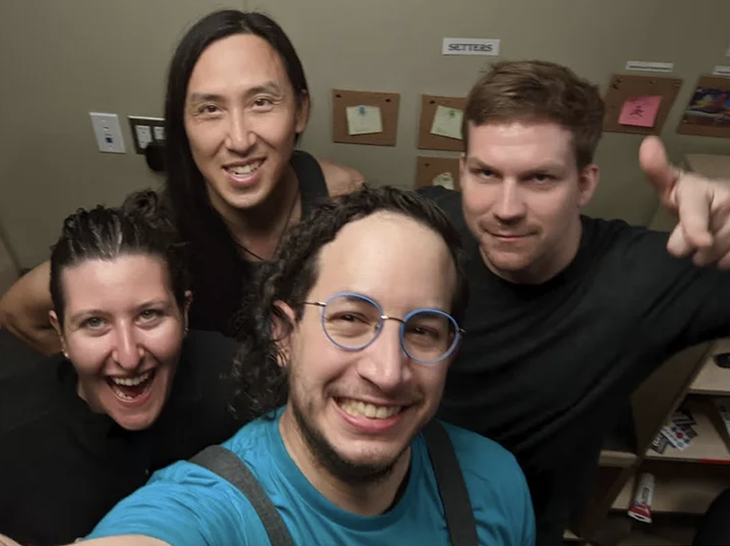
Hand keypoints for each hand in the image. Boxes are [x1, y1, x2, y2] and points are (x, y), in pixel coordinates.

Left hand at [640, 136, 729, 268]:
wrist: (726, 204)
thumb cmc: (692, 197)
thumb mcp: (672, 186)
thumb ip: (658, 172)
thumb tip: (649, 142)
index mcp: (701, 188)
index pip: (696, 209)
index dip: (696, 226)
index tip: (701, 241)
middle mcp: (728, 199)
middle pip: (701, 245)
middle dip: (692, 245)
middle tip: (694, 231)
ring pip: (717, 256)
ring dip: (709, 255)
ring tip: (710, 236)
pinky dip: (725, 260)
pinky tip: (724, 247)